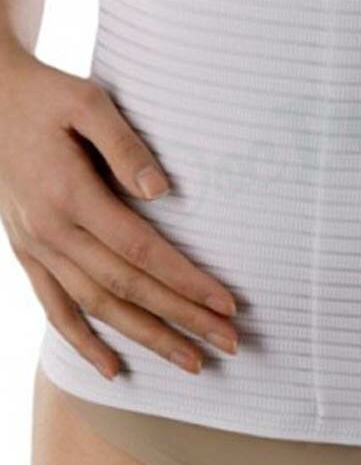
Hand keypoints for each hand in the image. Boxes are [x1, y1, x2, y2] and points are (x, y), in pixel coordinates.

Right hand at [0, 42, 238, 380]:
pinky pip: (54, 308)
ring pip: (96, 306)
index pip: (142, 251)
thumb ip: (124, 146)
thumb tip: (162, 191)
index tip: (225, 303)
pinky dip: (82, 341)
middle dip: (181, 318)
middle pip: (127, 287)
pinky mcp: (27, 251)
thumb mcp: (87, 103)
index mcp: (71, 194)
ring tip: (189, 361)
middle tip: (228, 343)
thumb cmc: (47, 97)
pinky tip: (111, 367)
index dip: (186, 280)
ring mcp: (36, 247)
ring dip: (145, 338)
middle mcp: (52, 231)